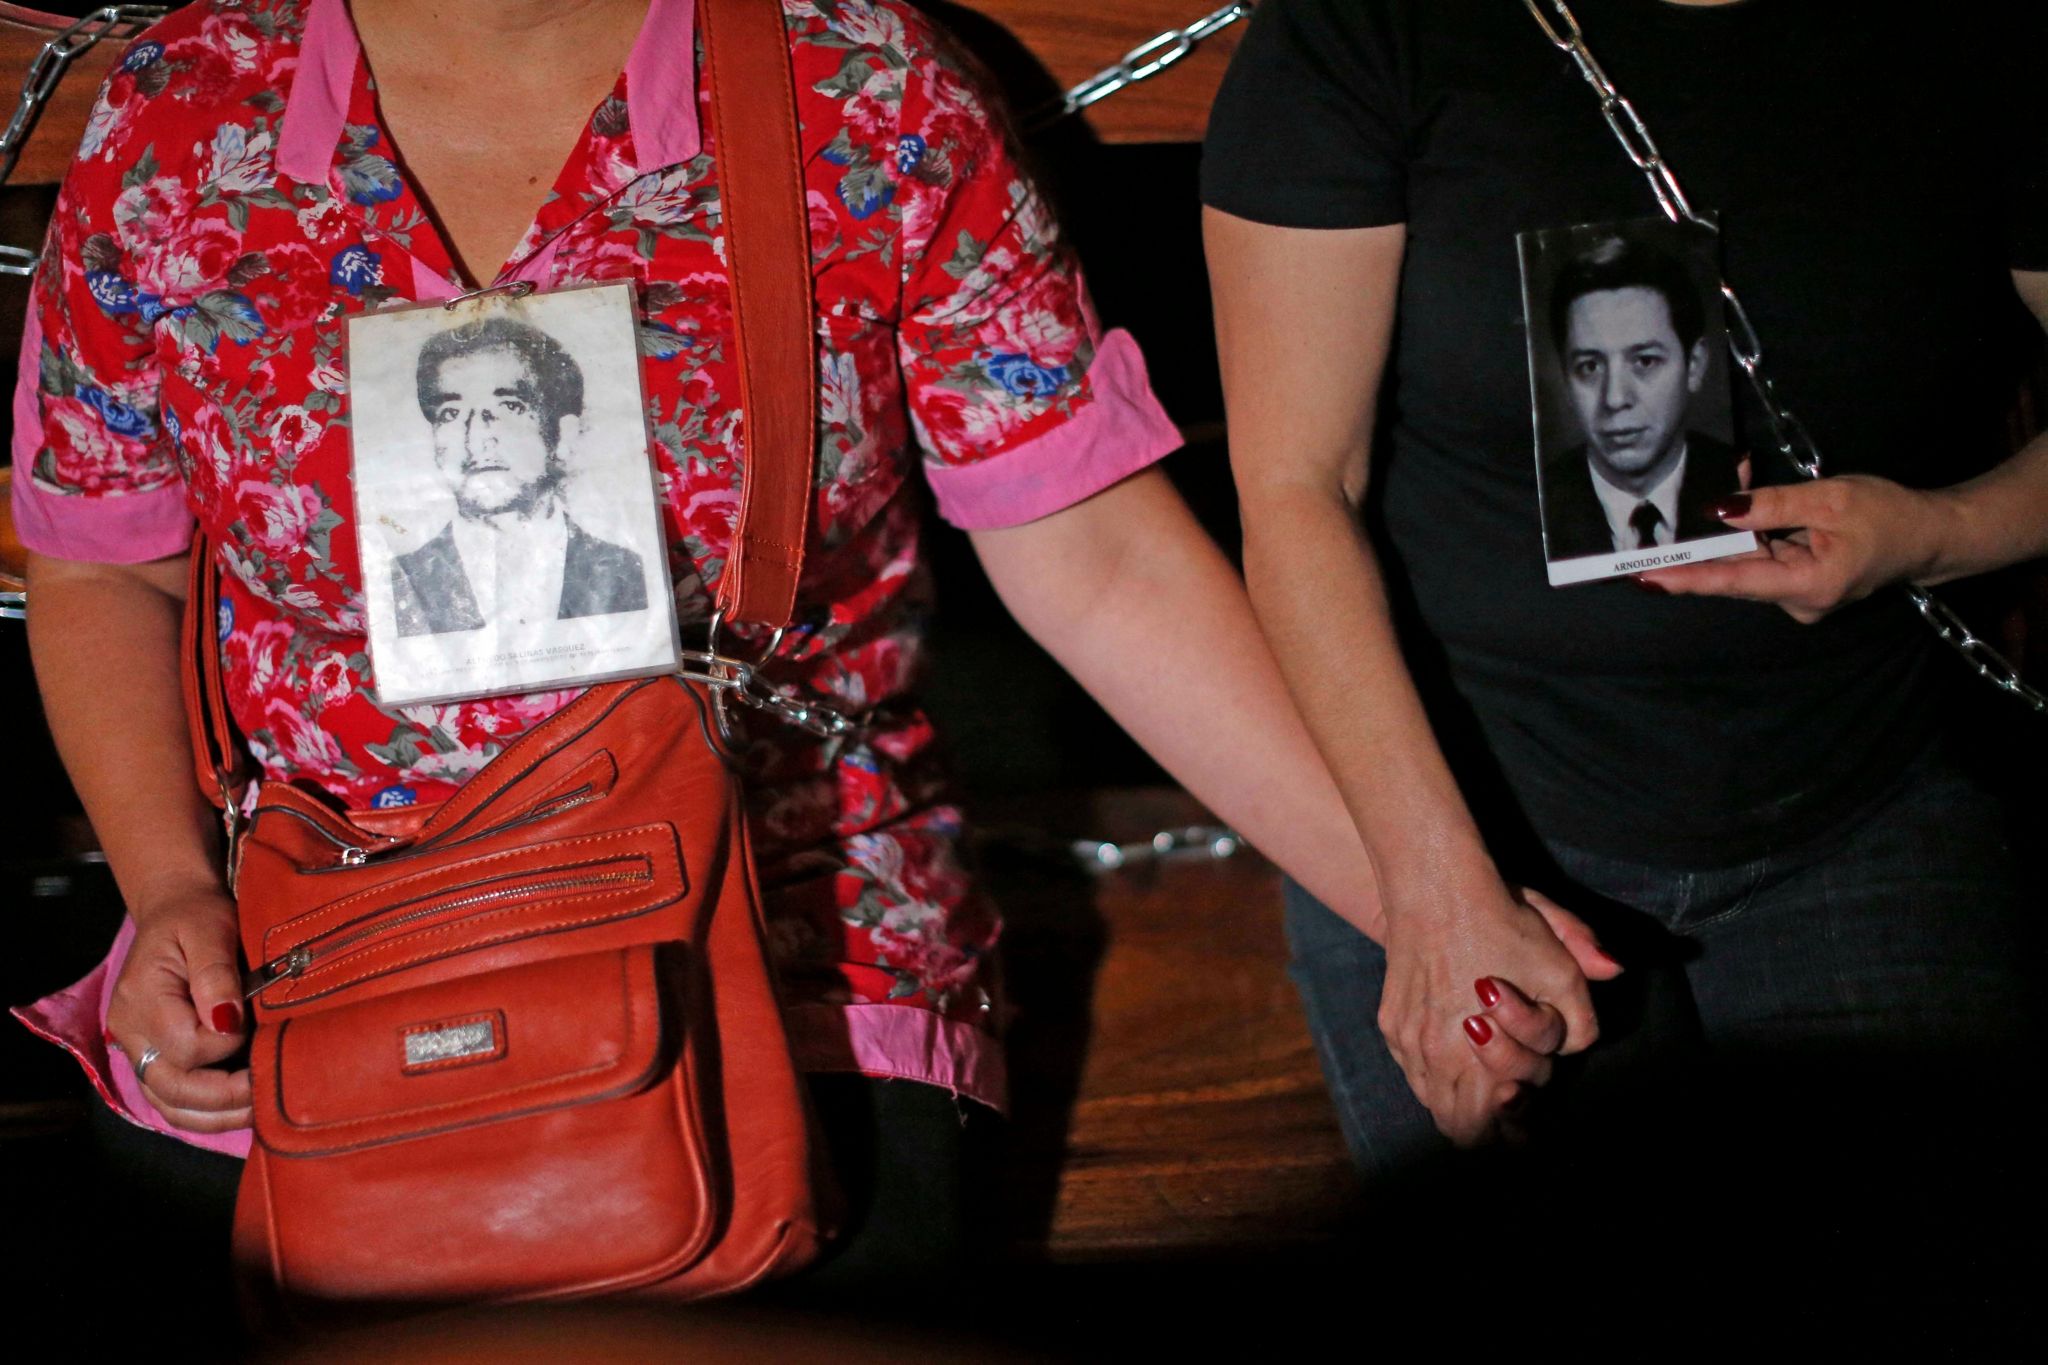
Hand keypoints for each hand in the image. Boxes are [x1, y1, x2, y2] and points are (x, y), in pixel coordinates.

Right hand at [105, 888, 251, 1132]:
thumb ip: (216, 976)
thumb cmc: (196, 916)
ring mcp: (137, 1049)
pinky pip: (172, 1099)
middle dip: (225, 1099)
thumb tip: (227, 1022)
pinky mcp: (152, 1057)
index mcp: (142, 1000)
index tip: (257, 1025)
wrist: (176, 909)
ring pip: (170, 1105)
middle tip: (271, 1091)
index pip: (187, 1047)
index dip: (229, 1045)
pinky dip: (205, 1112)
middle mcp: (131, 1033)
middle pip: (173, 1089)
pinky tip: (240, 1109)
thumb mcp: (210, 930)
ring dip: (216, 1116)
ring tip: (260, 1109)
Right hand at [1378, 876, 1621, 1146]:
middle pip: (1457, 1127)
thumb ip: (1583, 1005)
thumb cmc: (1499, 922)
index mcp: (1482, 1056)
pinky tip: (1457, 1045)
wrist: (1434, 887)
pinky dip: (1434, 1071)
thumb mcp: (1558, 961)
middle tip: (1512, 1095)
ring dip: (1459, 1096)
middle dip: (1488, 1120)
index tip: (1525, 1101)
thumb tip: (1613, 982)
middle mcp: (1436, 1057)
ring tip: (1484, 1071)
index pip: (1489, 1126)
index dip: (1515, 1124)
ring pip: (1431, 1102)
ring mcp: (1408, 1041)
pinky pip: (1413, 1070)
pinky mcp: (1391, 1023)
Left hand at [1636, 476, 1949, 622]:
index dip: (1684, 578)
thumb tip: (1719, 509)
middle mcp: (1796, 601)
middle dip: (1707, 534)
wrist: (1930, 536)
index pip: (1732, 581)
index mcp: (1807, 585)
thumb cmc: (1889, 515)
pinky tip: (1743, 503)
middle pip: (1734, 570)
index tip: (1643, 577)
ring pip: (1746, 561)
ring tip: (1730, 480)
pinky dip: (1751, 532)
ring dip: (1732, 527)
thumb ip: (1772, 504)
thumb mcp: (1831, 498)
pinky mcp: (1796, 585)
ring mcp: (1796, 597)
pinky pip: (1762, 558)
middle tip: (1670, 512)